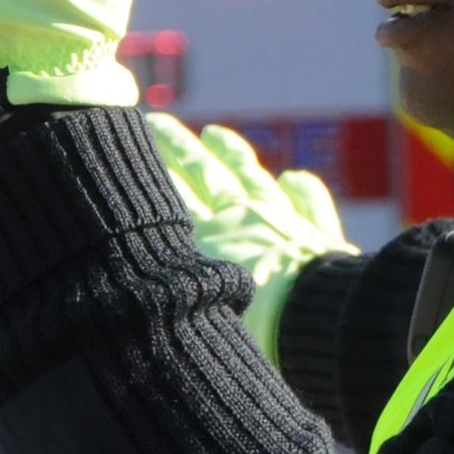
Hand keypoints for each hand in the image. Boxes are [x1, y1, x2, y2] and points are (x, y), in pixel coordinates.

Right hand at [148, 114, 355, 360]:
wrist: (313, 323)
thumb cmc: (255, 330)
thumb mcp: (207, 317)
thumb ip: (187, 290)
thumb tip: (157, 283)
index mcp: (211, 236)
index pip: (174, 193)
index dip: (155, 167)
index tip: (133, 145)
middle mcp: (244, 218)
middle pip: (205, 172)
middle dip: (178, 146)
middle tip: (155, 123)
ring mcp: (284, 219)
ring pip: (251, 175)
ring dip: (231, 152)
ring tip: (213, 134)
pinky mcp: (320, 235)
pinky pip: (310, 203)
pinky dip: (302, 189)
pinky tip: (294, 177)